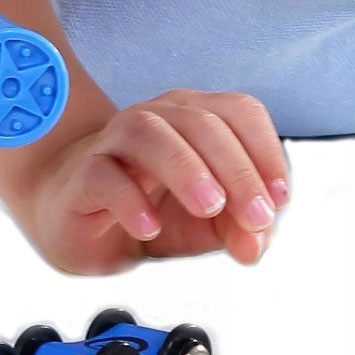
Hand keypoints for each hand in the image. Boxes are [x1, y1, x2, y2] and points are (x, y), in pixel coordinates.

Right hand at [13, 89, 289, 274]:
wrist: (76, 216)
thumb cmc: (146, 208)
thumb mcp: (204, 224)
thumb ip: (237, 229)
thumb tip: (255, 243)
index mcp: (195, 119)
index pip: (240, 112)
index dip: (266, 152)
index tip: (278, 198)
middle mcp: (158, 119)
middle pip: (202, 121)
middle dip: (238, 169)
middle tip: (254, 216)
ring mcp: (116, 142)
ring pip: (150, 132)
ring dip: (187, 168)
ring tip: (210, 206)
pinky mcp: (83, 174)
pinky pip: (104, 175)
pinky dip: (131, 199)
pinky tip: (149, 226)